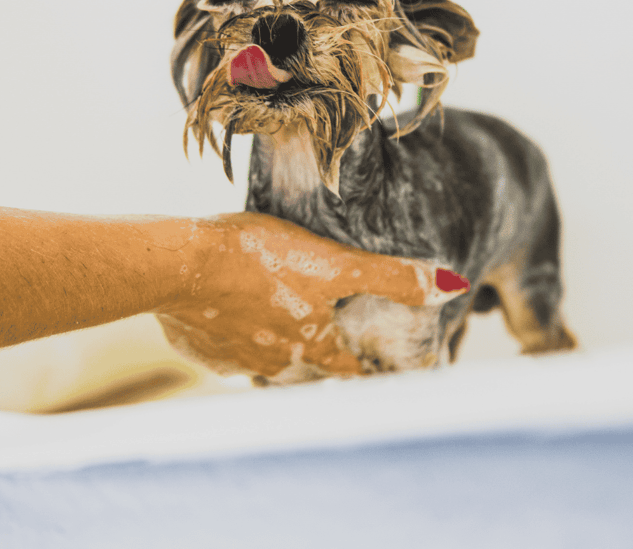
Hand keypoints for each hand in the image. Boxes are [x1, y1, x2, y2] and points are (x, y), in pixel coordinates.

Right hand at [155, 212, 469, 381]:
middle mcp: (278, 365)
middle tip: (326, 336)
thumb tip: (453, 288)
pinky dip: (235, 337)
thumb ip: (391, 277)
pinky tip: (229, 312)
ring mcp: (236, 362)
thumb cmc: (260, 259)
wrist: (179, 266)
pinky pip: (227, 352)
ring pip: (268, 364)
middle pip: (311, 372)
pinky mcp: (202, 350)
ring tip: (277, 323)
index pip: (354, 370)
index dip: (370, 365)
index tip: (378, 364)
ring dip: (277, 350)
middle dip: (322, 358)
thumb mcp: (333, 263)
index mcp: (314, 346)